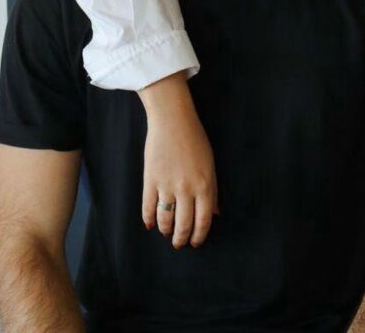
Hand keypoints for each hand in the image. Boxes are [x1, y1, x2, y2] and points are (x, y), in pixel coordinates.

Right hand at [142, 99, 218, 248]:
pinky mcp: (150, 179)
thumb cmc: (195, 139)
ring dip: (165, 230)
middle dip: (181, 238)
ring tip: (166, 233)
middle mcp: (186, 189)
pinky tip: (150, 224)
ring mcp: (167, 185)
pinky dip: (149, 218)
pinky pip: (148, 206)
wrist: (172, 120)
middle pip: (184, 224)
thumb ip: (213, 190)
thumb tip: (215, 213)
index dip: (199, 235)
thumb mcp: (210, 164)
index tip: (196, 242)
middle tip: (179, 243)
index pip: (203, 221)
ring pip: (165, 218)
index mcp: (205, 185)